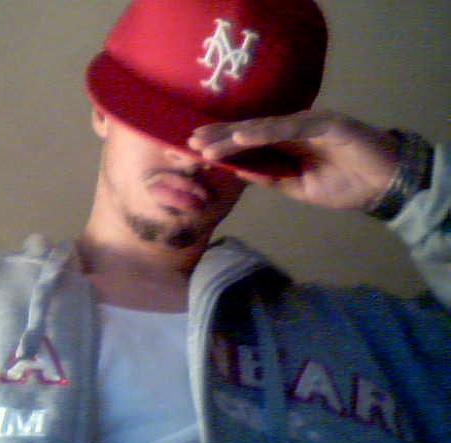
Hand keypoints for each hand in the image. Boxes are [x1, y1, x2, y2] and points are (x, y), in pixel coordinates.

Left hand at [188, 111, 399, 210]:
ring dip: (233, 136)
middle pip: (249, 131)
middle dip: (218, 136)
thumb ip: (272, 177)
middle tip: (189, 142)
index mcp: (285, 144)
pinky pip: (290, 127)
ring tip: (208, 144)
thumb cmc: (344, 186)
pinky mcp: (326, 123)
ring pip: (263, 127)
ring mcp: (308, 124)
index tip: (193, 150)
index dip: (221, 145)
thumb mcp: (298, 188)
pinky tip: (242, 136)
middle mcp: (292, 129)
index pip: (248, 142)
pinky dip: (265, 131)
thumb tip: (240, 170)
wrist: (384, 187)